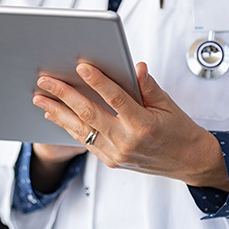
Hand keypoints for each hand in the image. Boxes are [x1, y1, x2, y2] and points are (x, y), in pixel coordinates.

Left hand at [32, 62, 228, 189]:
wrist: (187, 161)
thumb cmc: (179, 131)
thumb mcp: (168, 105)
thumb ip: (148, 86)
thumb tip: (135, 66)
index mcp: (144, 125)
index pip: (116, 99)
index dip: (98, 81)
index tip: (82, 67)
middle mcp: (127, 142)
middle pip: (89, 114)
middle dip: (64, 95)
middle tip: (46, 81)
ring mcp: (116, 154)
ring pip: (81, 130)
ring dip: (58, 112)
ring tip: (40, 98)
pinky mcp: (111, 161)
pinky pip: (85, 141)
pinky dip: (68, 127)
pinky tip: (55, 116)